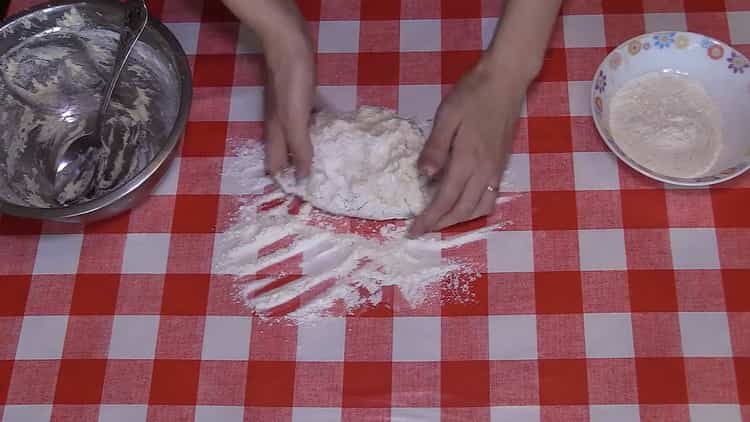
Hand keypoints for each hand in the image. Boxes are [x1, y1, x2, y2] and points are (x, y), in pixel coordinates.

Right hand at [261, 22, 314, 177]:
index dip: (285, 182)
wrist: (289, 44)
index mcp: (276, 132)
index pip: (275, 165)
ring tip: (326, 164)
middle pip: (285, 153)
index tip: (302, 198)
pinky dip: (317, 130)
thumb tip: (303, 177)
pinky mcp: (300, 96)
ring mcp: (289, 109)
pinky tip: (329, 132)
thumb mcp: (295, 118)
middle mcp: (280, 124)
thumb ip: (299, 146)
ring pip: (297, 137)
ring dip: (308, 151)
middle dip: (297, 170)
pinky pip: (309, 120)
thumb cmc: (291, 81)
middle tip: (319, 185)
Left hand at [408, 60, 527, 236]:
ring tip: (440, 219)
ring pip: (480, 208)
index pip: (446, 199)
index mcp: (468, 159)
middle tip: (422, 228)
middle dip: (441, 224)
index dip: (429, 218)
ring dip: (459, 219)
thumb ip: (436, 147)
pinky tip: (462, 204)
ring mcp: (496, 169)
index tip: (413, 230)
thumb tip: (423, 175)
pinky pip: (490, 198)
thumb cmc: (473, 94)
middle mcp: (485, 171)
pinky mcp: (501, 165)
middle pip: (463, 210)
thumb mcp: (447, 115)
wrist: (506, 80)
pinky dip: (474, 209)